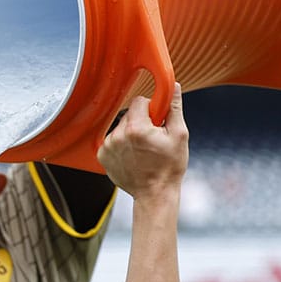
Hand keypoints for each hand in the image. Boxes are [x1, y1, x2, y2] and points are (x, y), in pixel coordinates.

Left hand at [97, 84, 188, 200]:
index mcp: (136, 128)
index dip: (151, 108)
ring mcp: (107, 146)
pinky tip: (132, 156)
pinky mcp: (102, 156)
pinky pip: (112, 140)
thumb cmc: (169, 167)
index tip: (157, 120)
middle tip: (152, 138)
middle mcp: (117, 135)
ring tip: (142, 150)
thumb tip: (172, 87)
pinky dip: (121, 145)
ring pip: (120, 127)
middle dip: (141, 121)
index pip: (139, 100)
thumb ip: (173, 108)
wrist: (154, 194)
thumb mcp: (179, 135)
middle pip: (129, 114)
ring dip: (130, 134)